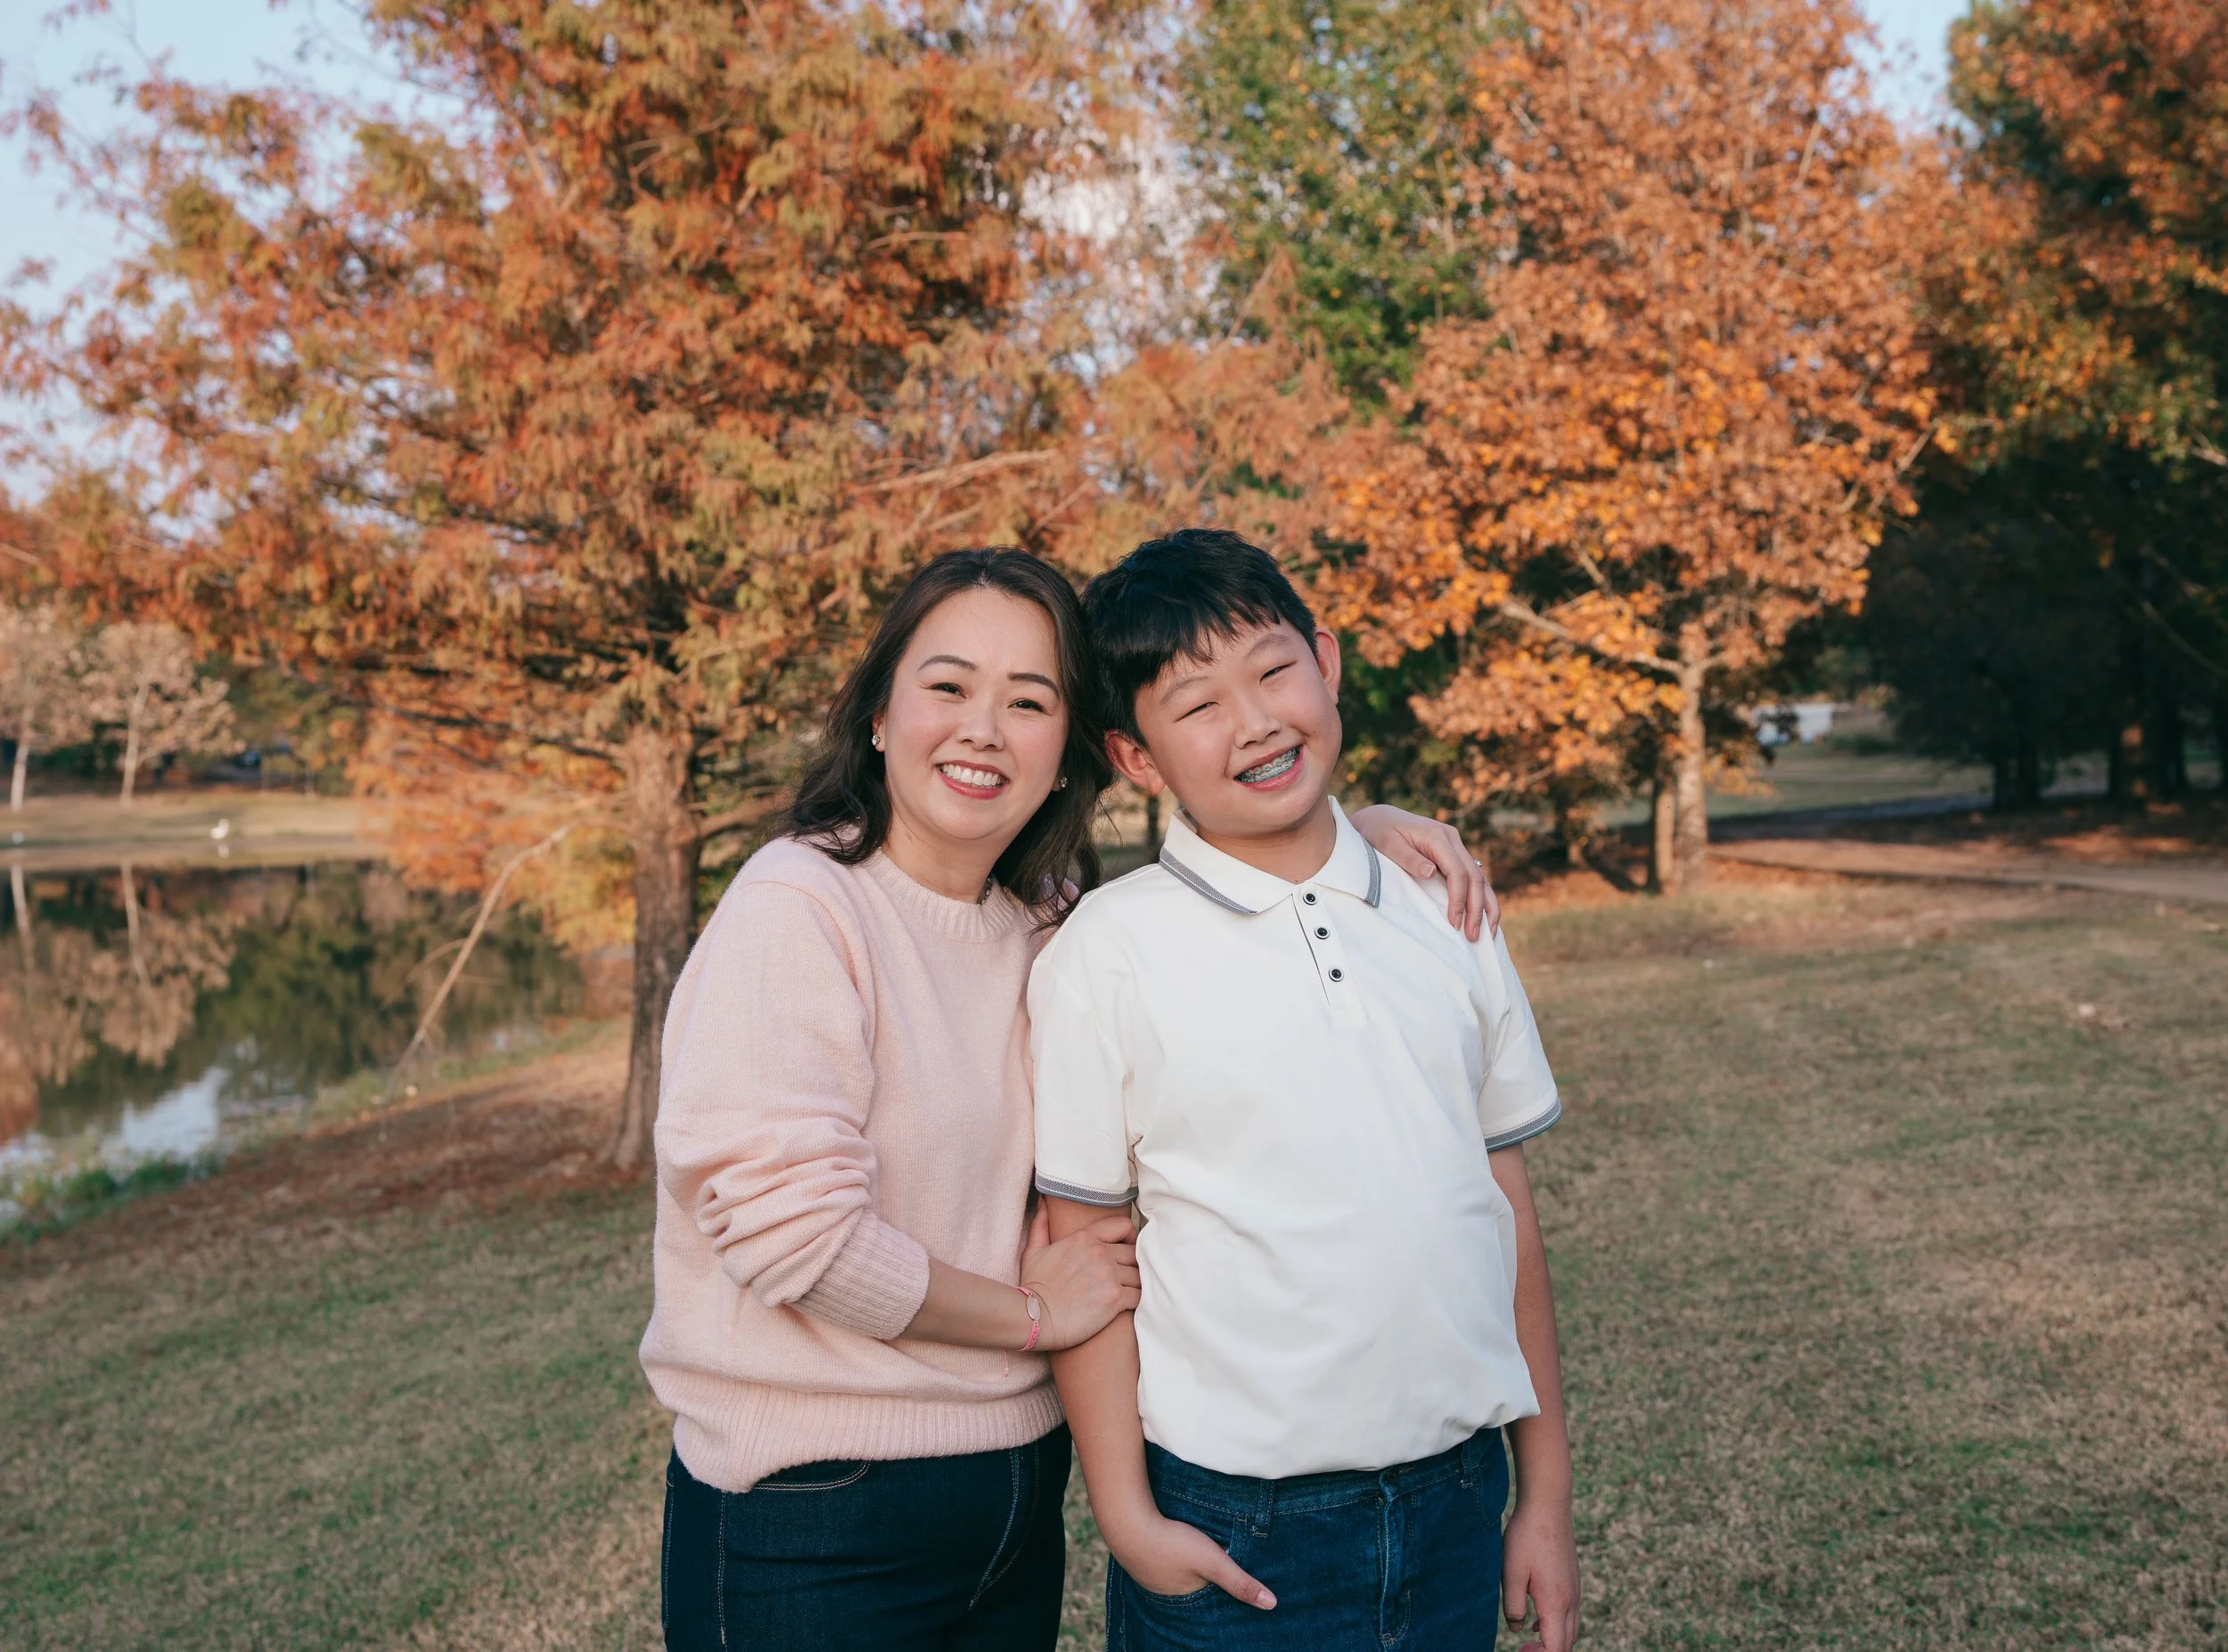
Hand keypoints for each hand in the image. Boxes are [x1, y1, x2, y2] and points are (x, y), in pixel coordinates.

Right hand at [1020, 1203, 1139, 1350]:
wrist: (1033, 1317)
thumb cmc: (1033, 1285)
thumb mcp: (1034, 1250)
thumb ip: (1042, 1224)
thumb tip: (1043, 1202)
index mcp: (1085, 1238)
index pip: (1123, 1226)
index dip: (1129, 1236)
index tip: (1125, 1247)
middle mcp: (1100, 1253)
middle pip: (1134, 1253)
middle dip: (1132, 1263)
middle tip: (1125, 1274)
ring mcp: (1109, 1275)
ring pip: (1139, 1274)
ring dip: (1135, 1283)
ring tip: (1126, 1290)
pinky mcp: (1115, 1298)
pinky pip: (1139, 1295)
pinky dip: (1136, 1300)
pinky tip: (1126, 1304)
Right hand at [1109, 1511, 1275, 1608]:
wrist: (1127, 1523)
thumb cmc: (1172, 1543)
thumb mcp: (1213, 1561)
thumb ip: (1240, 1582)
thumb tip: (1272, 1605)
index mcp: (1187, 1599)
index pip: (1212, 1602)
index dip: (1223, 1594)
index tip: (1235, 1586)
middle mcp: (1168, 1594)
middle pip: (1195, 1590)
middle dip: (1206, 1583)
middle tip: (1218, 1571)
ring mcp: (1151, 1578)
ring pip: (1178, 1576)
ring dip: (1188, 1570)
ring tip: (1199, 1560)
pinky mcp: (1142, 1559)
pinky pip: (1162, 1563)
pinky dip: (1171, 1559)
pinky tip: (1175, 1548)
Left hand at [1348, 804, 1498, 939]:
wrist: (1379, 817)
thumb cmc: (1379, 831)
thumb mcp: (1387, 843)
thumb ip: (1408, 858)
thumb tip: (1431, 872)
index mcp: (1438, 837)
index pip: (1458, 872)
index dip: (1459, 899)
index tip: (1455, 923)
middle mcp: (1452, 840)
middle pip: (1475, 876)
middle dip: (1477, 908)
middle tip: (1474, 936)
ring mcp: (1455, 846)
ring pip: (1480, 877)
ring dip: (1486, 906)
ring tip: (1489, 933)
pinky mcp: (1453, 854)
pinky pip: (1472, 877)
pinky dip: (1480, 897)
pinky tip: (1482, 917)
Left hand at [1502, 1495, 1578, 1651]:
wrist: (1548, 1506)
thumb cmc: (1526, 1537)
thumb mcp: (1511, 1573)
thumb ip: (1513, 1606)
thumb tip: (1517, 1629)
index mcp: (1556, 1603)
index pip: (1555, 1648)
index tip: (1519, 1650)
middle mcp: (1571, 1601)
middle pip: (1567, 1644)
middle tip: (1522, 1650)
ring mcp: (1575, 1590)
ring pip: (1571, 1630)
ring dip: (1554, 1640)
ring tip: (1530, 1641)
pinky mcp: (1573, 1580)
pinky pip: (1571, 1615)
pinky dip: (1558, 1626)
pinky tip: (1538, 1620)